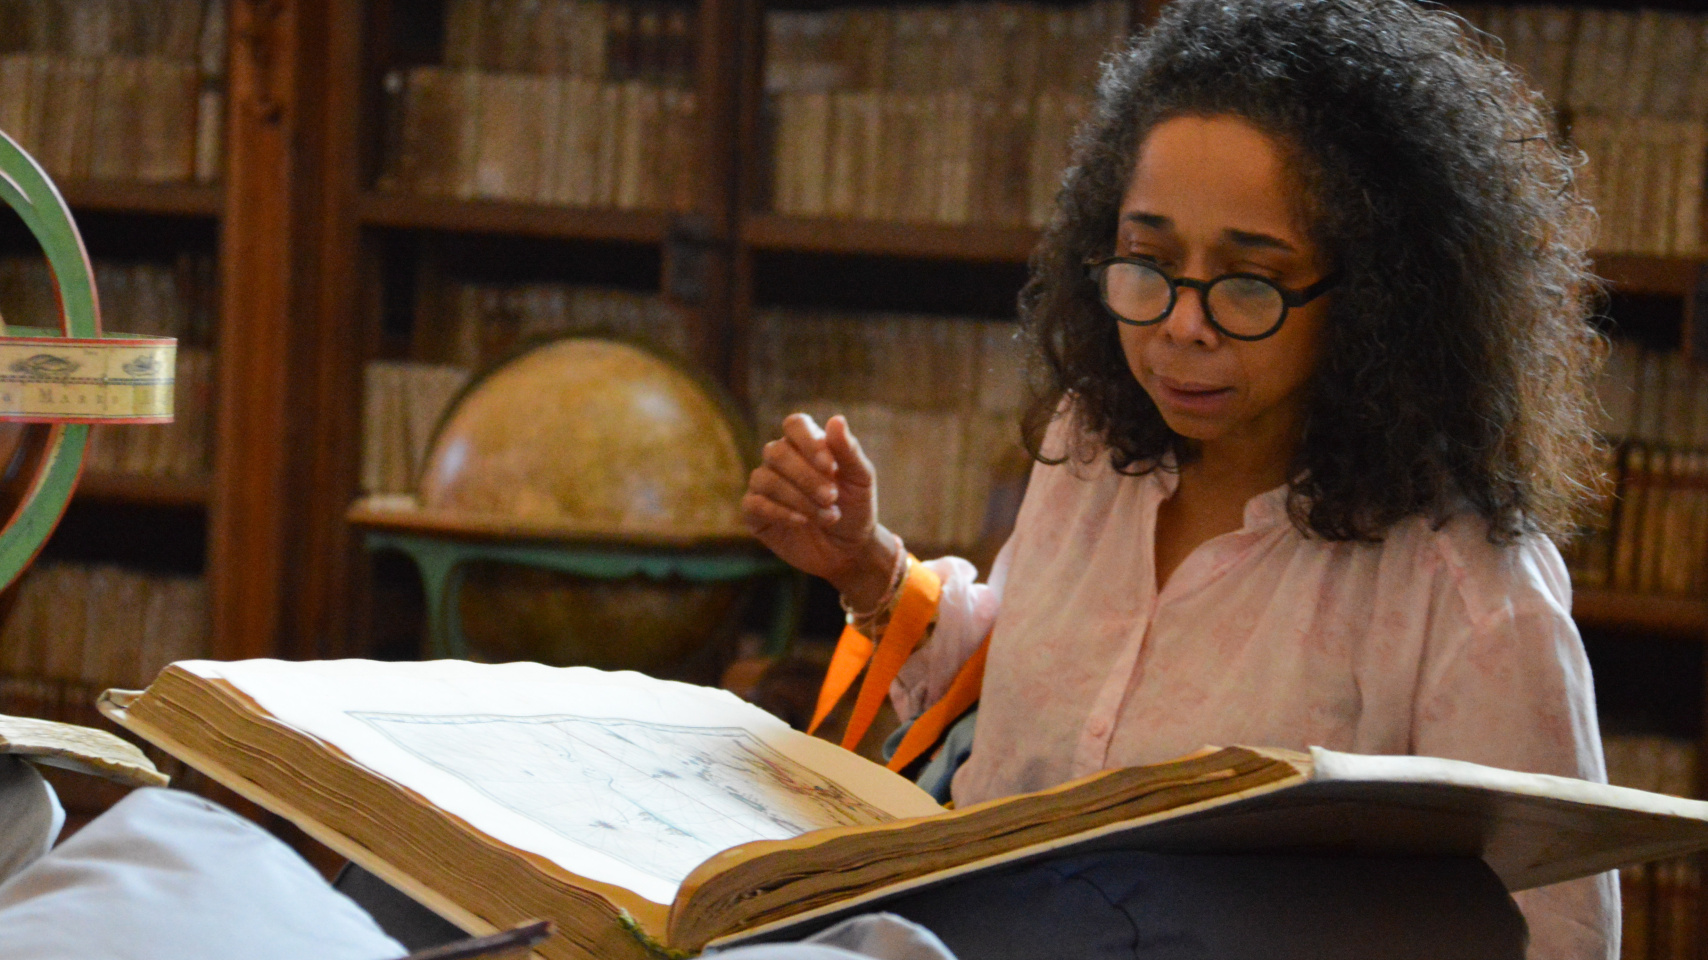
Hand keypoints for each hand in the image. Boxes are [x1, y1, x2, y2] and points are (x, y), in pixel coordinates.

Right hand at [742, 413, 899, 607]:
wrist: (850, 551)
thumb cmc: (856, 508)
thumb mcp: (860, 479)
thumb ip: (849, 450)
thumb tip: (836, 420)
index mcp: (806, 445)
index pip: (794, 425)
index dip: (808, 442)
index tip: (831, 467)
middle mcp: (781, 461)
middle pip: (776, 451)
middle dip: (806, 477)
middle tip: (831, 497)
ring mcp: (765, 486)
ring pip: (764, 478)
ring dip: (798, 498)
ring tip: (828, 516)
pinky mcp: (754, 513)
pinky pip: (754, 503)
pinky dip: (780, 512)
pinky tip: (803, 522)